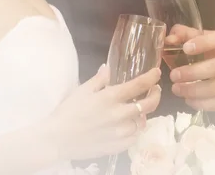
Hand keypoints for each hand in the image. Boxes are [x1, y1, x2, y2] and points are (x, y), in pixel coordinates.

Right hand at [46, 65, 161, 160]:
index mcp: (110, 97)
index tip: (157, 73)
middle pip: (147, 105)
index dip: (151, 78)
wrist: (58, 138)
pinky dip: (136, 130)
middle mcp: (119, 115)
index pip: (138, 85)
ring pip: (141, 122)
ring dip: (144, 114)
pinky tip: (132, 125)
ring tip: (141, 109)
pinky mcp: (116, 147)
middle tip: (155, 90)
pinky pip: (134, 138)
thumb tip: (108, 67)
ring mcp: (119, 133)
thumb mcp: (82, 90)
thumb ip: (99, 79)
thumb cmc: (68, 111)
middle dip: (155, 95)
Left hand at [167, 25, 214, 110]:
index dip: (203, 43)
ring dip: (193, 90)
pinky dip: (202, 103)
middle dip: (192, 72)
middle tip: (173, 75)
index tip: (185, 48)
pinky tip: (188, 100)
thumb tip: (168, 39)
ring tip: (176, 89)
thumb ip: (188, 35)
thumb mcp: (210, 38)